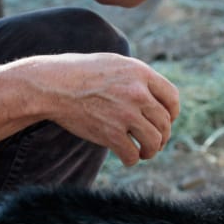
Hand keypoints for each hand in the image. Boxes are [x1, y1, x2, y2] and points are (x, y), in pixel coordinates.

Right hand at [24, 52, 179, 165]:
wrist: (52, 86)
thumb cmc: (78, 73)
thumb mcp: (113, 64)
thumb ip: (136, 77)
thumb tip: (155, 96)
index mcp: (140, 73)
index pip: (172, 98)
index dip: (172, 113)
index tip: (166, 120)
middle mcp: (137, 93)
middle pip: (165, 122)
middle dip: (162, 135)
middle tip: (154, 141)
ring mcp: (125, 114)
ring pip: (154, 141)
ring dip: (151, 150)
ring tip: (144, 152)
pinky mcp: (111, 134)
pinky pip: (133, 154)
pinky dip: (132, 159)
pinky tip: (127, 157)